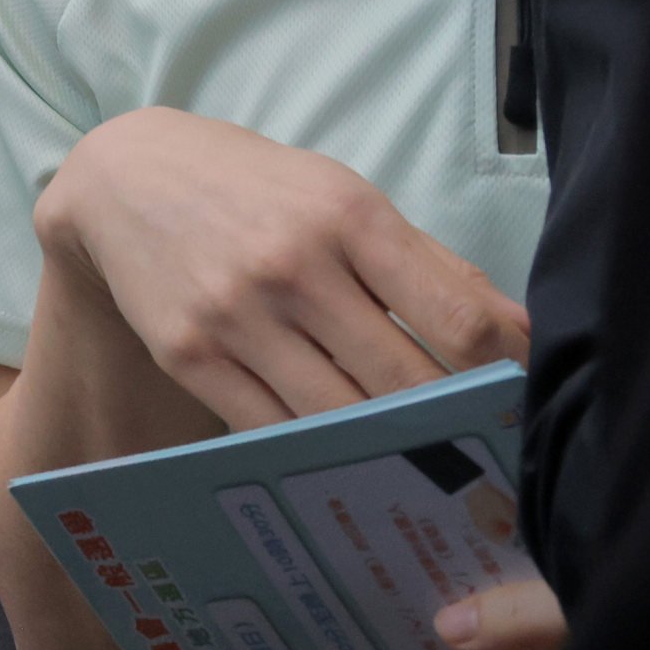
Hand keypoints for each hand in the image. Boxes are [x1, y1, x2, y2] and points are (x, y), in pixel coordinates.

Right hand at [34, 110, 525, 430]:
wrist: (124, 178)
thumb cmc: (258, 191)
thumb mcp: (343, 197)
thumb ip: (428, 265)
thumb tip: (519, 337)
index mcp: (346, 215)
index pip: (456, 318)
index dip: (507, 373)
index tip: (525, 403)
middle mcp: (291, 266)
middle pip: (406, 383)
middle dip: (457, 428)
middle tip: (490, 459)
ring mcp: (235, 317)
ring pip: (342, 420)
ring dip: (392, 451)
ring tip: (429, 471)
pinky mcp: (190, 356)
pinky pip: (274, 431)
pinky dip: (318, 453)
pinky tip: (349, 461)